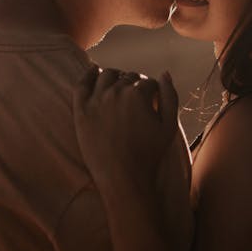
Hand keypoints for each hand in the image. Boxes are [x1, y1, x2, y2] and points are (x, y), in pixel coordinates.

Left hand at [73, 66, 179, 191]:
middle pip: (128, 77)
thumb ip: (170, 96)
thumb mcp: (170, 125)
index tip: (153, 101)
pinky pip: (82, 84)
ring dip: (116, 76)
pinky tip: (94, 71)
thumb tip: (165, 73)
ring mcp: (96, 100)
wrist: (123, 178)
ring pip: (106, 75)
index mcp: (139, 94)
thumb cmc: (149, 154)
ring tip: (119, 85)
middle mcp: (116, 92)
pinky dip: (89, 75)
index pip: (149, 83)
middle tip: (137, 98)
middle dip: (135, 84)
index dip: (153, 91)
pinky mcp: (81, 110)